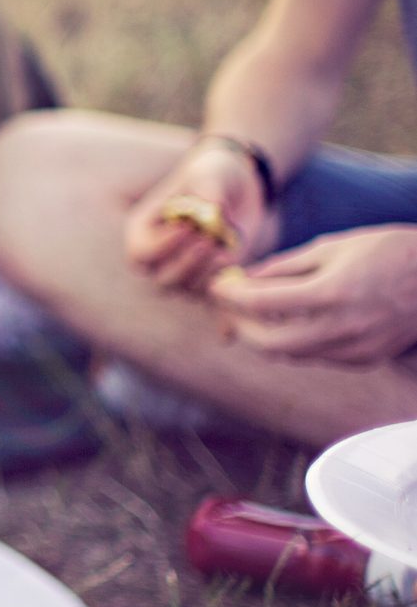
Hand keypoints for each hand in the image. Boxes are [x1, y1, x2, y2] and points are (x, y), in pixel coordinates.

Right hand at [123, 143, 270, 290]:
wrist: (238, 187)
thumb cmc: (212, 174)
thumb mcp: (209, 171)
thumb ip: (208, 187)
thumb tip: (211, 209)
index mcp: (142, 229)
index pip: (140, 252)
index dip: (163, 246)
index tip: (189, 227)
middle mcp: (156, 256)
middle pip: (159, 278)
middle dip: (186, 263)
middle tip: (208, 240)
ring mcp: (180, 270)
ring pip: (184, 288)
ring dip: (205, 271)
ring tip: (223, 246)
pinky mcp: (206, 279)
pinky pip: (207, 294)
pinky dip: (220, 282)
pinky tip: (231, 258)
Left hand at [208, 224, 416, 365]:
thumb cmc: (390, 250)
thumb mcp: (334, 247)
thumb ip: (285, 267)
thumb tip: (245, 279)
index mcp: (332, 292)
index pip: (261, 302)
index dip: (230, 295)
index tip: (216, 286)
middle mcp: (342, 327)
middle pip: (267, 342)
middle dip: (239, 327)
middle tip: (227, 310)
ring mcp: (356, 349)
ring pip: (289, 355)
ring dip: (263, 339)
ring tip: (252, 317)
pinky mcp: (365, 360)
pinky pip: (316, 357)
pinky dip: (295, 344)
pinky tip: (289, 324)